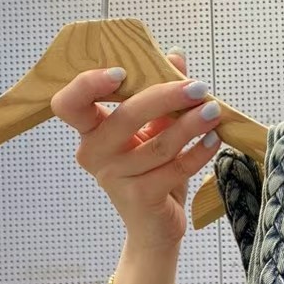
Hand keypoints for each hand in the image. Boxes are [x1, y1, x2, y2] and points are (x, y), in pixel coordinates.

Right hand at [51, 53, 221, 252]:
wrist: (155, 228)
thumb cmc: (151, 174)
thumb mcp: (154, 131)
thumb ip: (161, 94)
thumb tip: (175, 55)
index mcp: (91, 133)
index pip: (69, 104)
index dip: (88, 84)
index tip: (122, 72)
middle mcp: (95, 155)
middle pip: (127, 115)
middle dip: (166, 96)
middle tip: (198, 88)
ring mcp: (115, 178)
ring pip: (159, 143)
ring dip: (192, 125)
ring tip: (213, 112)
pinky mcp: (139, 198)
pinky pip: (175, 168)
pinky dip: (199, 152)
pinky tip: (214, 140)